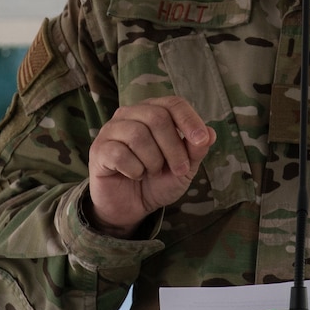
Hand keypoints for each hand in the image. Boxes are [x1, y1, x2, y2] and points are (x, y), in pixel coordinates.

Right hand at [86, 96, 214, 234]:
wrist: (132, 207)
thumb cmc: (157, 181)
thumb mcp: (184, 168)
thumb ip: (195, 150)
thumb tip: (209, 133)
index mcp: (153, 111)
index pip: (173, 103)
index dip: (189, 120)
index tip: (201, 141)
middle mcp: (130, 114)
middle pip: (157, 118)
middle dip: (173, 148)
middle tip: (179, 170)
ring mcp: (111, 130)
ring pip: (138, 135)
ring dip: (153, 161)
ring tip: (152, 172)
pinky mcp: (99, 149)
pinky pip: (120, 154)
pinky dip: (134, 169)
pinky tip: (135, 175)